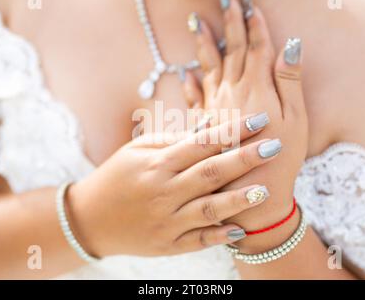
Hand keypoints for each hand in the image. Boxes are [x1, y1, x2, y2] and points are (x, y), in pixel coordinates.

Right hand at [67, 115, 278, 257]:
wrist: (89, 219)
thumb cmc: (116, 177)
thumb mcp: (138, 150)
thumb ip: (173, 139)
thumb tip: (210, 125)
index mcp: (157, 163)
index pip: (201, 143)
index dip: (233, 130)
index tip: (259, 119)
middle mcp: (163, 191)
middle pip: (210, 172)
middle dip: (245, 158)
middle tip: (275, 146)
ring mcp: (166, 221)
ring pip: (208, 209)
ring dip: (238, 200)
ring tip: (265, 190)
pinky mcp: (166, 245)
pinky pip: (197, 241)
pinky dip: (218, 237)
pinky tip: (239, 231)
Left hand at [184, 0, 307, 247]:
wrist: (251, 192)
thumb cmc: (282, 158)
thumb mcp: (296, 120)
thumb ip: (289, 81)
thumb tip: (291, 44)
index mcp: (256, 89)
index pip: (255, 48)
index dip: (254, 26)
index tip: (249, 4)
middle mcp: (232, 94)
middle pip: (231, 51)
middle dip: (229, 24)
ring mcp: (215, 109)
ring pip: (208, 68)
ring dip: (204, 44)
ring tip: (196, 23)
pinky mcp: (204, 125)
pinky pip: (194, 98)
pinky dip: (190, 83)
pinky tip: (185, 71)